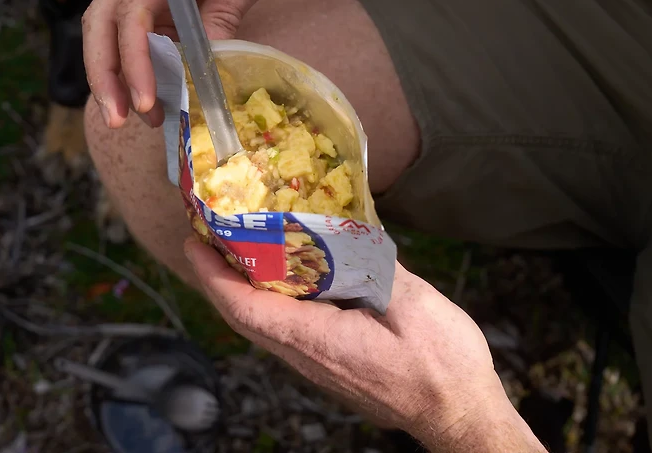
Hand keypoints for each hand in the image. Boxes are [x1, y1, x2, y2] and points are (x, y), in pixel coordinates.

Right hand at [82, 0, 307, 128]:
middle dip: (105, 73)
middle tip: (118, 120)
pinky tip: (152, 93)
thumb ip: (227, 10)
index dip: (133, 60)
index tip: (147, 100)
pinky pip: (139, 30)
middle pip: (103, 20)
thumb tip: (202, 62)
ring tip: (139, 116)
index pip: (132, 11)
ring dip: (117, 73)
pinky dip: (139, 63)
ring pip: (112, 27)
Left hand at [183, 238, 546, 452]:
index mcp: (317, 338)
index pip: (245, 307)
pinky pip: (283, 328)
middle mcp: (305, 354)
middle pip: (243, 315)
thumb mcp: (415, 305)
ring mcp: (314, 363)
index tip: (194, 242)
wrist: (457, 418)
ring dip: (240, 286)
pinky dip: (268, 298)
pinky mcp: (327, 362)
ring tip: (236, 246)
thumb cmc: (440, 367)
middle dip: (217, 275)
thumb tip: (347, 234)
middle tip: (206, 234)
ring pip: (260, 323)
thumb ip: (376, 266)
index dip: (214, 274)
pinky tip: (283, 274)